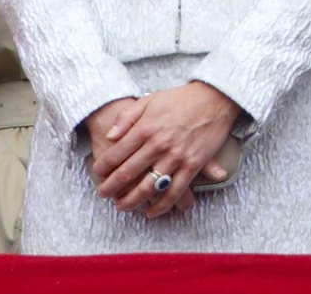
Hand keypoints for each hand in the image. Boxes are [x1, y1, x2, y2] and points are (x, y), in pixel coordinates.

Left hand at [92, 81, 239, 217]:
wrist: (213, 99)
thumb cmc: (179, 99)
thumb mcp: (149, 100)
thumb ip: (127, 117)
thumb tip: (110, 136)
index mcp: (146, 127)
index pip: (118, 152)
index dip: (104, 166)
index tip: (97, 173)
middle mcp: (158, 144)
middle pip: (129, 172)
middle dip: (111, 186)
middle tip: (103, 193)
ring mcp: (176, 157)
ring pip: (148, 187)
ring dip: (131, 200)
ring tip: (121, 206)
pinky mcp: (192, 166)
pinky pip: (174, 192)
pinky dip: (161, 206)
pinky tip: (150, 211)